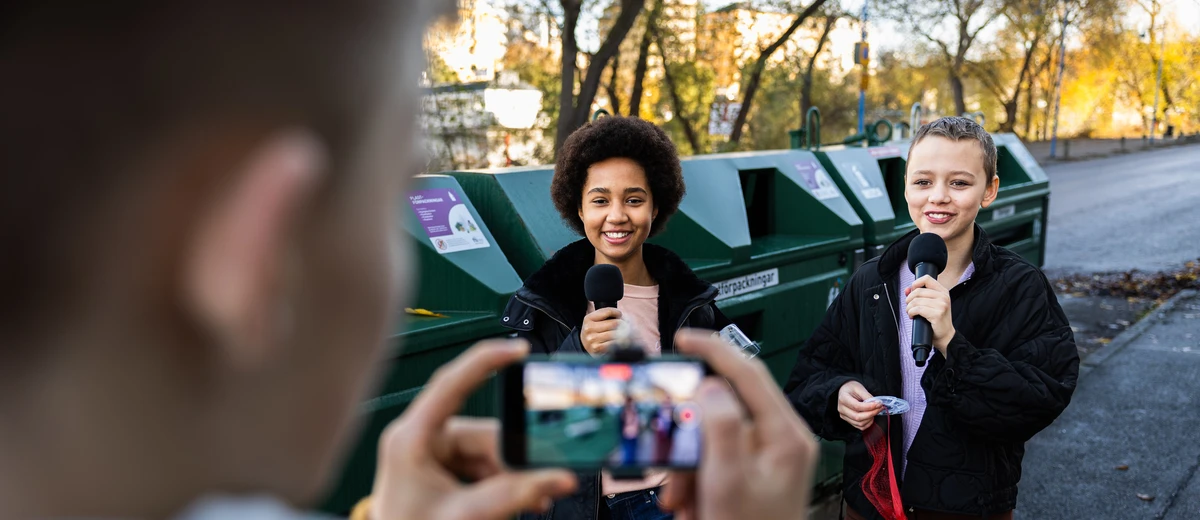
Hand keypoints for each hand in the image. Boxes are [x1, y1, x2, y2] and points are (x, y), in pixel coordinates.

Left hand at [370, 340, 577, 519]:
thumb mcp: (464, 515)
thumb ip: (514, 494)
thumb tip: (557, 477)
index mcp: (411, 438)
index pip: (451, 383)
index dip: (486, 361)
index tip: (518, 349)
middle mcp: (419, 438)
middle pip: (482, 433)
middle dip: (513, 459)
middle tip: (538, 480)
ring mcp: (429, 453)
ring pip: (486, 451)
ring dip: (510, 475)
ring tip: (527, 499)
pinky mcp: (439, 468)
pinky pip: (480, 464)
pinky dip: (500, 480)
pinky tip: (515, 497)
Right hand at [580, 307, 624, 355]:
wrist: (586, 346)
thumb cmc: (594, 331)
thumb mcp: (595, 320)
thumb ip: (605, 314)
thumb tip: (622, 314)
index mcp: (588, 318)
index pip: (608, 311)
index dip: (617, 312)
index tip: (620, 315)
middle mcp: (589, 328)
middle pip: (614, 323)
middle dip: (623, 323)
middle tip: (626, 325)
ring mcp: (592, 339)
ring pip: (615, 333)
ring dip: (623, 333)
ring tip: (625, 333)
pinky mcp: (597, 348)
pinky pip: (613, 343)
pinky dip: (619, 342)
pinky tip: (621, 341)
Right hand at [659, 329, 818, 519]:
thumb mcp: (727, 481)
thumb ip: (719, 427)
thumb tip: (711, 386)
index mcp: (785, 435)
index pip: (748, 373)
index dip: (713, 350)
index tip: (684, 339)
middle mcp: (783, 442)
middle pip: (725, 408)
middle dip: (690, 432)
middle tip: (670, 450)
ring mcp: (772, 459)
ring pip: (715, 437)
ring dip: (689, 464)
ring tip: (682, 497)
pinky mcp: (757, 476)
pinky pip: (718, 462)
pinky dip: (697, 480)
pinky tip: (692, 504)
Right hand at [837, 380, 883, 430]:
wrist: (845, 390)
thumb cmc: (851, 388)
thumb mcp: (859, 388)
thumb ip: (867, 396)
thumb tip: (877, 404)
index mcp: (843, 398)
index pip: (856, 406)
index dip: (869, 407)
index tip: (878, 404)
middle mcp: (841, 409)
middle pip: (857, 417)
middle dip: (871, 413)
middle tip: (880, 408)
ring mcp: (844, 416)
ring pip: (859, 423)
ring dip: (870, 419)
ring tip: (876, 411)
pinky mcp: (848, 420)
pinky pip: (859, 426)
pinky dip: (868, 423)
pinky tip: (871, 416)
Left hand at [906, 275, 955, 355]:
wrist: (945, 335)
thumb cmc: (936, 319)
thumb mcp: (930, 304)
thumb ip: (920, 295)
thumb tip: (907, 289)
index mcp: (943, 291)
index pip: (927, 278)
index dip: (915, 284)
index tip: (912, 292)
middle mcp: (944, 296)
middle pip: (918, 291)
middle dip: (909, 299)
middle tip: (909, 306)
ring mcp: (942, 305)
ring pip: (916, 300)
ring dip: (909, 307)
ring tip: (910, 312)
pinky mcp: (937, 314)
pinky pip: (917, 309)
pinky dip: (911, 312)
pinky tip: (912, 316)